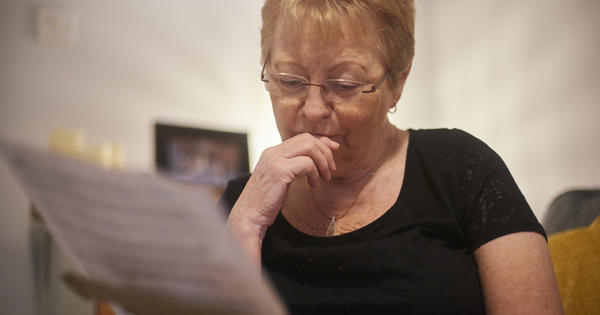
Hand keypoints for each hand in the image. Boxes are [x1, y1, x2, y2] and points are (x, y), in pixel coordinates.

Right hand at [226, 133, 338, 263]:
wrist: (249, 216)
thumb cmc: (265, 202)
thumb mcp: (279, 179)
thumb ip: (292, 166)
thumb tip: (314, 159)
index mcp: (272, 152)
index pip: (301, 137)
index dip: (321, 141)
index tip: (333, 150)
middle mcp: (272, 152)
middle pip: (307, 138)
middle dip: (325, 151)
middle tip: (331, 169)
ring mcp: (275, 160)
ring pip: (309, 147)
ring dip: (323, 161)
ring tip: (325, 177)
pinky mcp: (280, 171)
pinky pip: (307, 163)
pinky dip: (315, 173)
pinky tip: (312, 185)